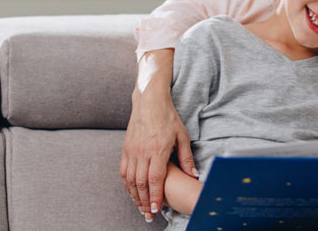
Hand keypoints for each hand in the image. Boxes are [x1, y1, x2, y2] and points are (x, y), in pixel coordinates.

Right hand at [119, 49, 196, 221]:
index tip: (155, 210)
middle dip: (144, 202)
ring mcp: (132, 150)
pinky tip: (132, 192)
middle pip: (141, 183)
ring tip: (140, 208)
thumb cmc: (168, 117)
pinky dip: (127, 185)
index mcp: (158, 150)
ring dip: (134, 196)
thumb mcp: (182, 136)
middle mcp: (142, 152)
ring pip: (130, 179)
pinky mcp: (125, 149)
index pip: (155, 179)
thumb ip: (186, 158)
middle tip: (148, 215)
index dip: (154, 197)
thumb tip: (194, 175)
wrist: (149, 101)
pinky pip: (123, 171)